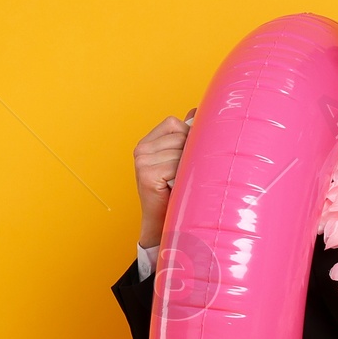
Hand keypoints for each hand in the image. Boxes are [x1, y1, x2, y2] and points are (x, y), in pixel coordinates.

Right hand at [134, 111, 194, 249]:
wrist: (163, 226)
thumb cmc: (175, 194)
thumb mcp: (181, 162)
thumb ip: (185, 137)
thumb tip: (196, 111)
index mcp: (148, 142)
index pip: (175, 124)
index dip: (189, 139)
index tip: (190, 159)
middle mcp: (141, 149)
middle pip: (181, 136)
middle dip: (192, 154)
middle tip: (187, 176)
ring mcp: (142, 160)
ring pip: (182, 150)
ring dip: (189, 168)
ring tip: (182, 183)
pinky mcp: (146, 174)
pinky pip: (177, 165)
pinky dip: (182, 177)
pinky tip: (176, 188)